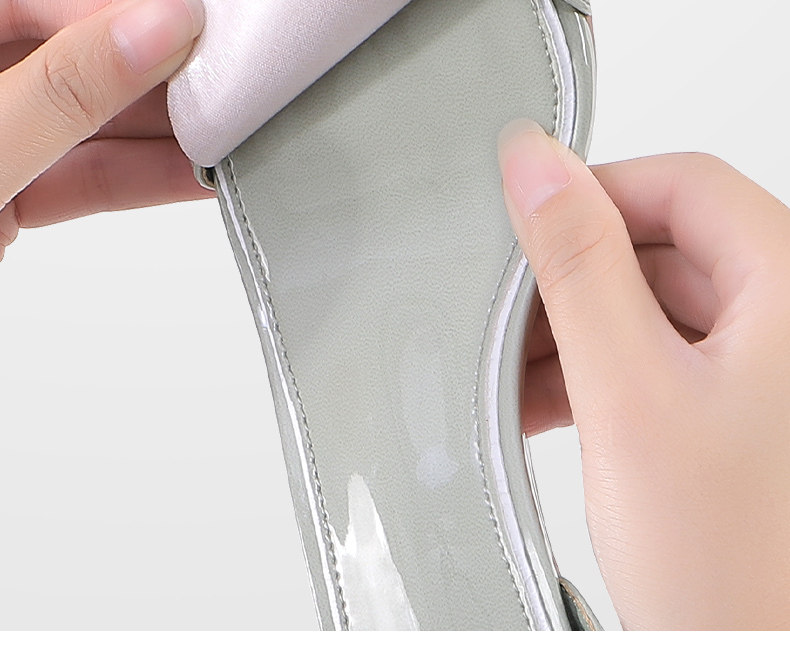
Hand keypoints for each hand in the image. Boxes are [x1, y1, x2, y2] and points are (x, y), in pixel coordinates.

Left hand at [0, 0, 211, 261]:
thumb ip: (64, 91)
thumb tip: (155, 31)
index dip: (120, 11)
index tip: (190, 29)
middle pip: (78, 58)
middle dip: (154, 74)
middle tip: (219, 80)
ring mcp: (0, 138)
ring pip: (91, 121)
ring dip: (161, 134)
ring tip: (225, 132)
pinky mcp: (15, 193)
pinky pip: (86, 174)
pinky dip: (141, 180)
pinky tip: (197, 176)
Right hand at [498, 119, 789, 629]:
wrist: (744, 653)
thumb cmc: (732, 563)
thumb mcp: (631, 396)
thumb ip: (580, 269)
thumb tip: (538, 170)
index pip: (684, 185)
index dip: (596, 193)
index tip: (526, 224)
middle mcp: (786, 320)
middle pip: (662, 247)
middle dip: (573, 281)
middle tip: (514, 318)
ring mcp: (760, 366)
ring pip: (650, 305)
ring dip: (576, 331)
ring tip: (523, 374)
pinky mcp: (730, 406)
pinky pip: (653, 356)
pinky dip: (595, 370)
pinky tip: (550, 401)